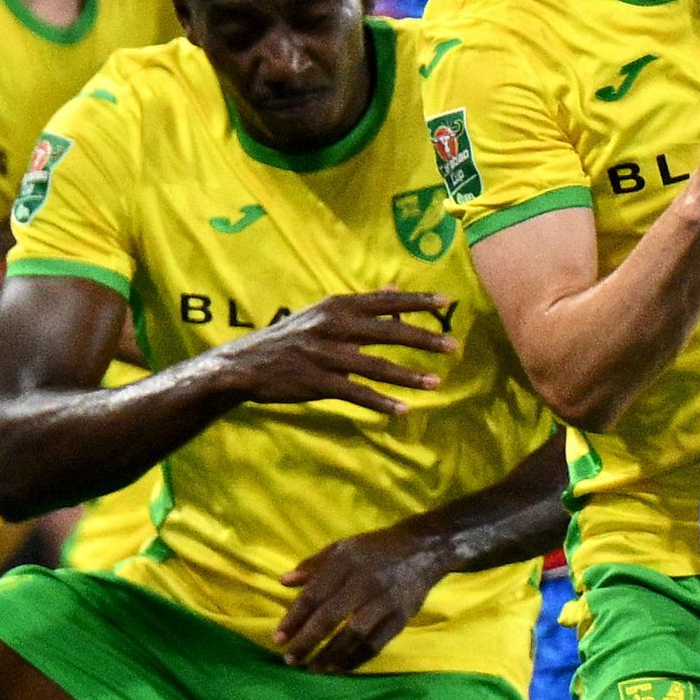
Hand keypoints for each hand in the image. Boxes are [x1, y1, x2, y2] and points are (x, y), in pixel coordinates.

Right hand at [208, 289, 449, 420]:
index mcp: (337, 306)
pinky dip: (380, 402)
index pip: (385, 301)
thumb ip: (360, 304)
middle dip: (423, 339)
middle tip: (453, 346)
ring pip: (375, 366)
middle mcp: (333, 326)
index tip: (446, 301)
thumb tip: (395, 289)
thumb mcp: (322, 312)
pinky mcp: (316, 382)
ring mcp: (325, 355)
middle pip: (388, 332)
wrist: (246, 363)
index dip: (416, 301)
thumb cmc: (291, 337)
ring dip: (408, 376)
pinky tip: (402, 410)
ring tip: (437, 383)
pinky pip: (355, 393)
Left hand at [275, 528, 451, 672]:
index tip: (278, 638)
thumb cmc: (375, 550)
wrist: (423, 549)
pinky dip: (356, 659)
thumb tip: (283, 581)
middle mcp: (363, 582)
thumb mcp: (342, 548)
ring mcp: (384, 601)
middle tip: (290, 659)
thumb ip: (313, 565)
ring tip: (313, 668)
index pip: (314, 594)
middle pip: (330, 616)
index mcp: (345, 563)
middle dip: (307, 640)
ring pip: (353, 634)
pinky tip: (339, 668)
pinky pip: (375, 644)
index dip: (294, 618)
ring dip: (330, 655)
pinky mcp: (400, 617)